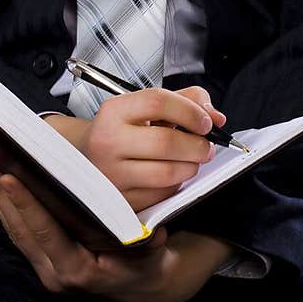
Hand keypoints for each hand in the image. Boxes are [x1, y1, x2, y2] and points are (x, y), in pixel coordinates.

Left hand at [0, 159, 234, 301]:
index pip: (45, 232)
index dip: (27, 204)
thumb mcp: (149, 252)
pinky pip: (19, 232)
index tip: (9, 177)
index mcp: (78, 270)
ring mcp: (45, 268)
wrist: (143, 286)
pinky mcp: (42, 259)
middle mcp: (55, 273)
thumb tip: (148, 227)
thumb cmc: (146, 262)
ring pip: (14, 230)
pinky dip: (6, 206)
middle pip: (20, 230)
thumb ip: (143, 240)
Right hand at [44, 84, 227, 210]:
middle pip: (166, 141)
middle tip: (207, 145)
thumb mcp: (145, 107)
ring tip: (192, 159)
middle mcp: (108, 142)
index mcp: (113, 111)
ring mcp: (112, 175)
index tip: (206, 121)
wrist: (85, 158)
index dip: (190, 110)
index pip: (158, 101)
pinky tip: (173, 174)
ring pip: (167, 173)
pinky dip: (176, 185)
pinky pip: (161, 195)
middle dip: (197, 145)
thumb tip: (216, 117)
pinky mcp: (120, 201)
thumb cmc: (123, 129)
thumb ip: (184, 101)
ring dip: (191, 166)